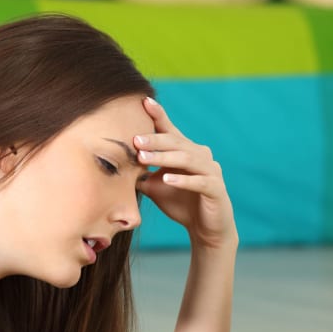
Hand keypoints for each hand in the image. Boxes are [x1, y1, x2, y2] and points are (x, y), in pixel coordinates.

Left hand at [135, 97, 236, 249]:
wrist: (205, 229)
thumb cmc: (181, 204)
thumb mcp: (156, 186)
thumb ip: (141, 173)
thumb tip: (115, 163)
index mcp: (187, 151)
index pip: (171, 130)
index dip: (159, 116)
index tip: (143, 102)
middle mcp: (201, 156)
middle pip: (177, 142)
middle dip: (155, 140)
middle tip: (135, 140)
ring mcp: (212, 172)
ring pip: (187, 159)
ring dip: (164, 158)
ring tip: (144, 159)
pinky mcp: (217, 189)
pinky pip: (200, 181)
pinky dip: (183, 180)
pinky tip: (167, 179)